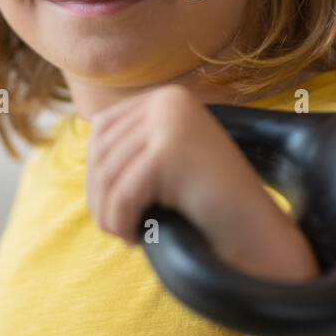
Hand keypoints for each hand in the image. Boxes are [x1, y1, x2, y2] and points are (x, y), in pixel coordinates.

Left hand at [86, 84, 317, 276]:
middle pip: (102, 150)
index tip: (112, 206)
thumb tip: (80, 135)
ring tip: (125, 234)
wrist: (254, 230)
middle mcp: (169, 100)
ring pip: (109, 174)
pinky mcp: (171, 150)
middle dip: (100, 196)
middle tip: (116, 228)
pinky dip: (121, 222)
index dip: (96, 172)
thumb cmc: (205, 203)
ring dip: (109, 214)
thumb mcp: (163, 161)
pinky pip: (123, 194)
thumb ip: (130, 144)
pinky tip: (136, 238)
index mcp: (166, 97)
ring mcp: (171, 121)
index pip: (102, 128)